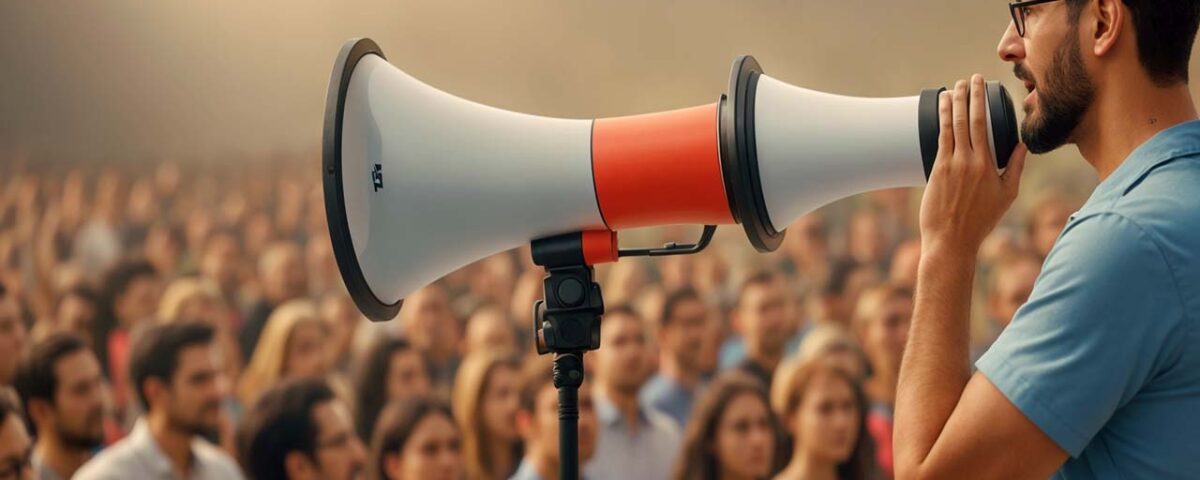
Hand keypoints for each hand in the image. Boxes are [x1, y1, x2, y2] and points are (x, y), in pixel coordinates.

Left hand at [919, 75, 1027, 256]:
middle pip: (966, 119)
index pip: (983, 123)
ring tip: (950, 88)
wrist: (952, 239)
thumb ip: (1015, 167)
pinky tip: (938, 110)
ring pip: (949, 127)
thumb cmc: (982, 219)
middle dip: (966, 95)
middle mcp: (968, 160)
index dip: (980, 100)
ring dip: (949, 104)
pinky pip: (938, 140)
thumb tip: (1022, 144)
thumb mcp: (1007, 194)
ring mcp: (949, 165)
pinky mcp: (935, 171)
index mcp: (988, 164)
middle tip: (967, 78)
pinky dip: (938, 122)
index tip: (980, 84)